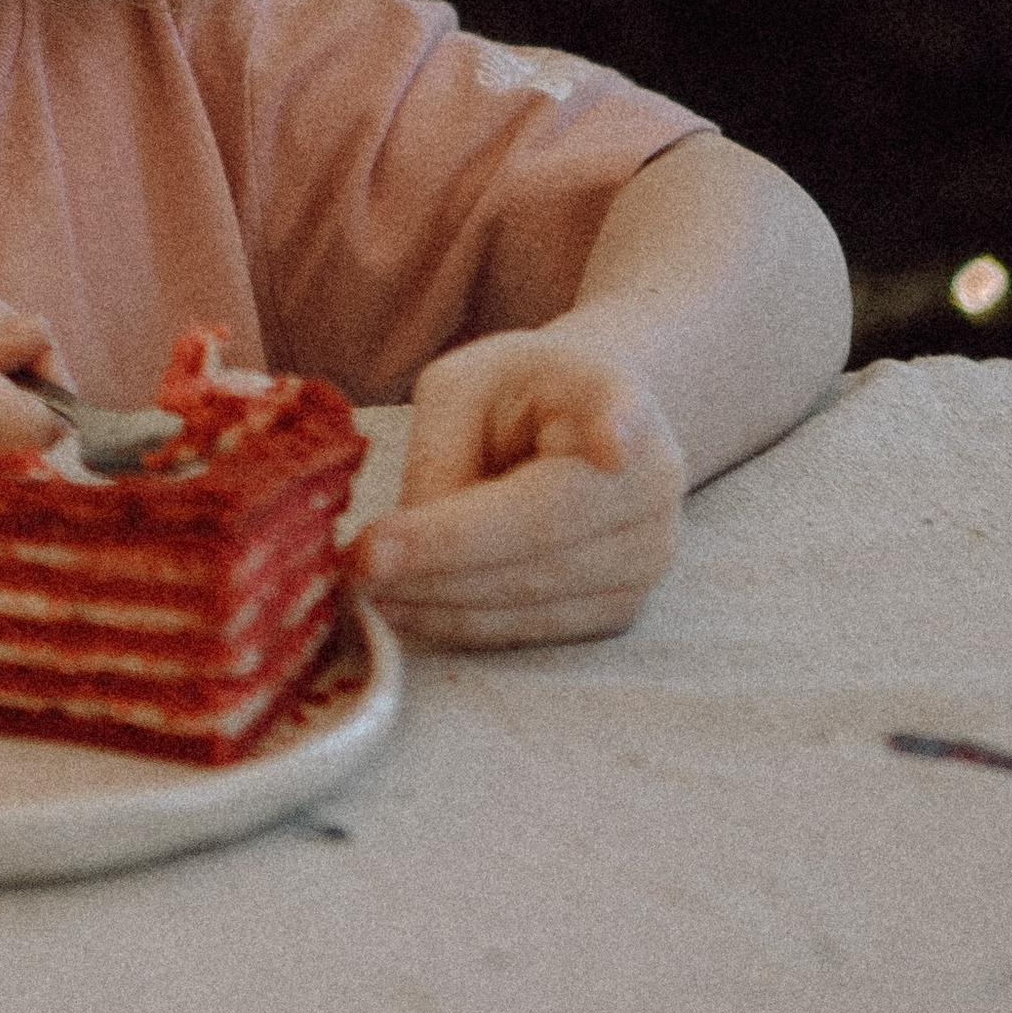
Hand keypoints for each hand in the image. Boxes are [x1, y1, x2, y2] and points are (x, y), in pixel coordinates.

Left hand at [352, 328, 685, 648]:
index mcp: (624, 400)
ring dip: (441, 602)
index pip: (608, 427)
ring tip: (365, 592)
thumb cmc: (514, 394)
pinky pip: (532, 628)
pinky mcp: (617, 611)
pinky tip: (404, 607)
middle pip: (546, 535)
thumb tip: (412, 543)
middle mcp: (654, 488)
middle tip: (357, 564)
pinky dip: (461, 623)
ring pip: (533, 596)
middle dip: (444, 556)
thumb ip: (442, 450)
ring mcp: (644, 560)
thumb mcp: (464, 384)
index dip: (615, 435)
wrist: (578, 427)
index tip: (612, 446)